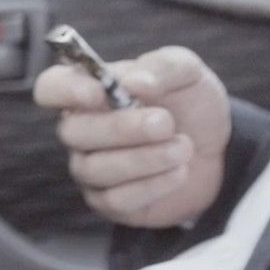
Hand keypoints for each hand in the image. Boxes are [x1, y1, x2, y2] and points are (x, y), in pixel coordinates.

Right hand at [33, 45, 229, 228]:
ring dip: (144, 159)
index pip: (50, 87)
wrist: (219, 149)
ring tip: (183, 147)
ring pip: (94, 169)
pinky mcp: (111, 202)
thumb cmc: (190, 103)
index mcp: (90, 89)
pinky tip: (179, 172)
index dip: (65, 91)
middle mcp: (83, 129)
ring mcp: (93, 168)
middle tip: (165, 123)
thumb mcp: (187, 72)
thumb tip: (134, 82)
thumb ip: (163, 67)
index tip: (98, 94)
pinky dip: (153, 185)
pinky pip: (116, 199)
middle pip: (73, 132)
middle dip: (121, 128)